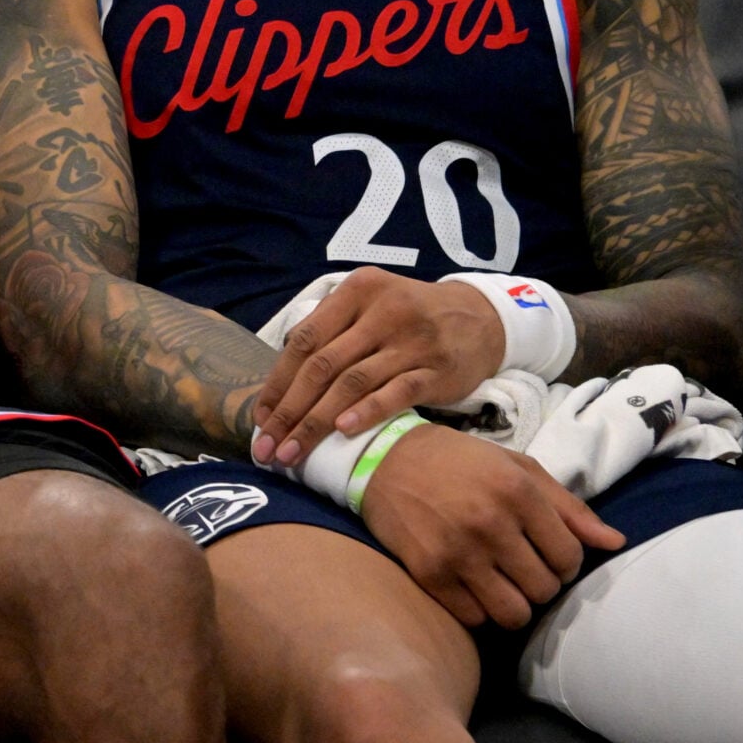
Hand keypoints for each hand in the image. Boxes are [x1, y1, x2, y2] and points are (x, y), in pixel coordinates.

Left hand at [252, 267, 504, 466]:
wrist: (482, 317)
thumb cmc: (410, 316)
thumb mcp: (369, 304)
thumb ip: (328, 328)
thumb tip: (282, 370)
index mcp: (357, 291)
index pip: (306, 340)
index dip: (279, 382)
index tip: (260, 419)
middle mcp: (382, 312)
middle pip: (323, 365)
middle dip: (290, 410)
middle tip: (268, 445)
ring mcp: (411, 341)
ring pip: (353, 382)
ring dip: (317, 422)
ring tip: (294, 451)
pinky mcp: (437, 369)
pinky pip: (396, 392)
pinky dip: (367, 411)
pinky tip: (343, 430)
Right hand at [357, 424, 623, 628]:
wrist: (385, 458)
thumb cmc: (460, 461)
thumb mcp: (517, 468)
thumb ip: (568, 507)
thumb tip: (616, 543)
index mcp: (518, 492)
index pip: (570, 557)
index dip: (565, 563)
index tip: (546, 553)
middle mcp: (491, 523)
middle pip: (544, 589)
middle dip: (540, 583)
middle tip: (521, 567)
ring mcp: (458, 552)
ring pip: (514, 613)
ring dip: (514, 604)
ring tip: (501, 583)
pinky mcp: (429, 572)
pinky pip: (475, 617)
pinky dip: (479, 609)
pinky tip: (471, 585)